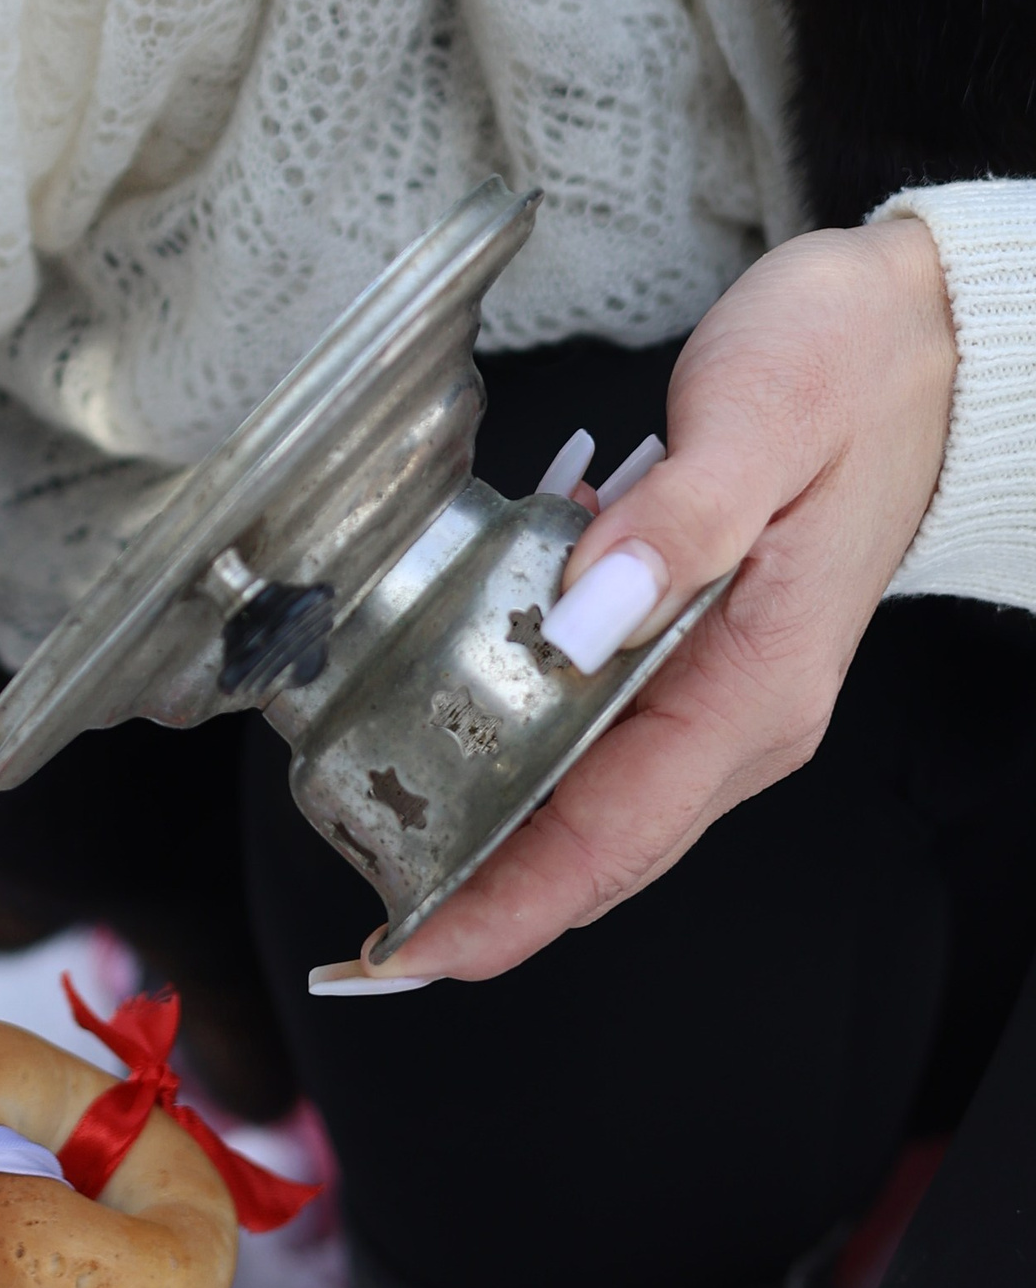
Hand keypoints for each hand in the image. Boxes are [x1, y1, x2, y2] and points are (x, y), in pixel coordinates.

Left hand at [375, 217, 956, 982]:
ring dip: (490, 839)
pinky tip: (444, 754)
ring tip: (373, 854)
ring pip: (593, 804)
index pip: (618, 835)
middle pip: (596, 846)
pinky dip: (521, 766)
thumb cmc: (848, 366)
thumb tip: (582, 618)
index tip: (413, 950)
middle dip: (480, 898)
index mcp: (759, 683)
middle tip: (360, 939)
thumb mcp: (760, 417)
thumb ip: (675, 522)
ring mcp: (724, 692)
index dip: (509, 906)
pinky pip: (600, 742)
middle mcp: (744, 714)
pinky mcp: (700, 656)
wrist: (927, 337)